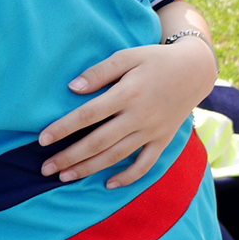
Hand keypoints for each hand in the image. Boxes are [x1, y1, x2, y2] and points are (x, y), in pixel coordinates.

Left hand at [38, 38, 216, 187]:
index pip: (88, 115)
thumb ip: (100, 71)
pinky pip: (146, 163)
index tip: (42, 139)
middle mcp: (139, 116)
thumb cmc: (157, 60)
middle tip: (45, 169)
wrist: (196, 70)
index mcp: (128, 93)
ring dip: (89, 169)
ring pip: (116, 155)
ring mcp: (152, 130)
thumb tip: (73, 88)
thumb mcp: (129, 55)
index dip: (63, 128)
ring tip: (65, 177)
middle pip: (98, 141)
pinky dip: (128, 177)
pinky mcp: (163, 139)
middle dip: (69, 157)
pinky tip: (109, 184)